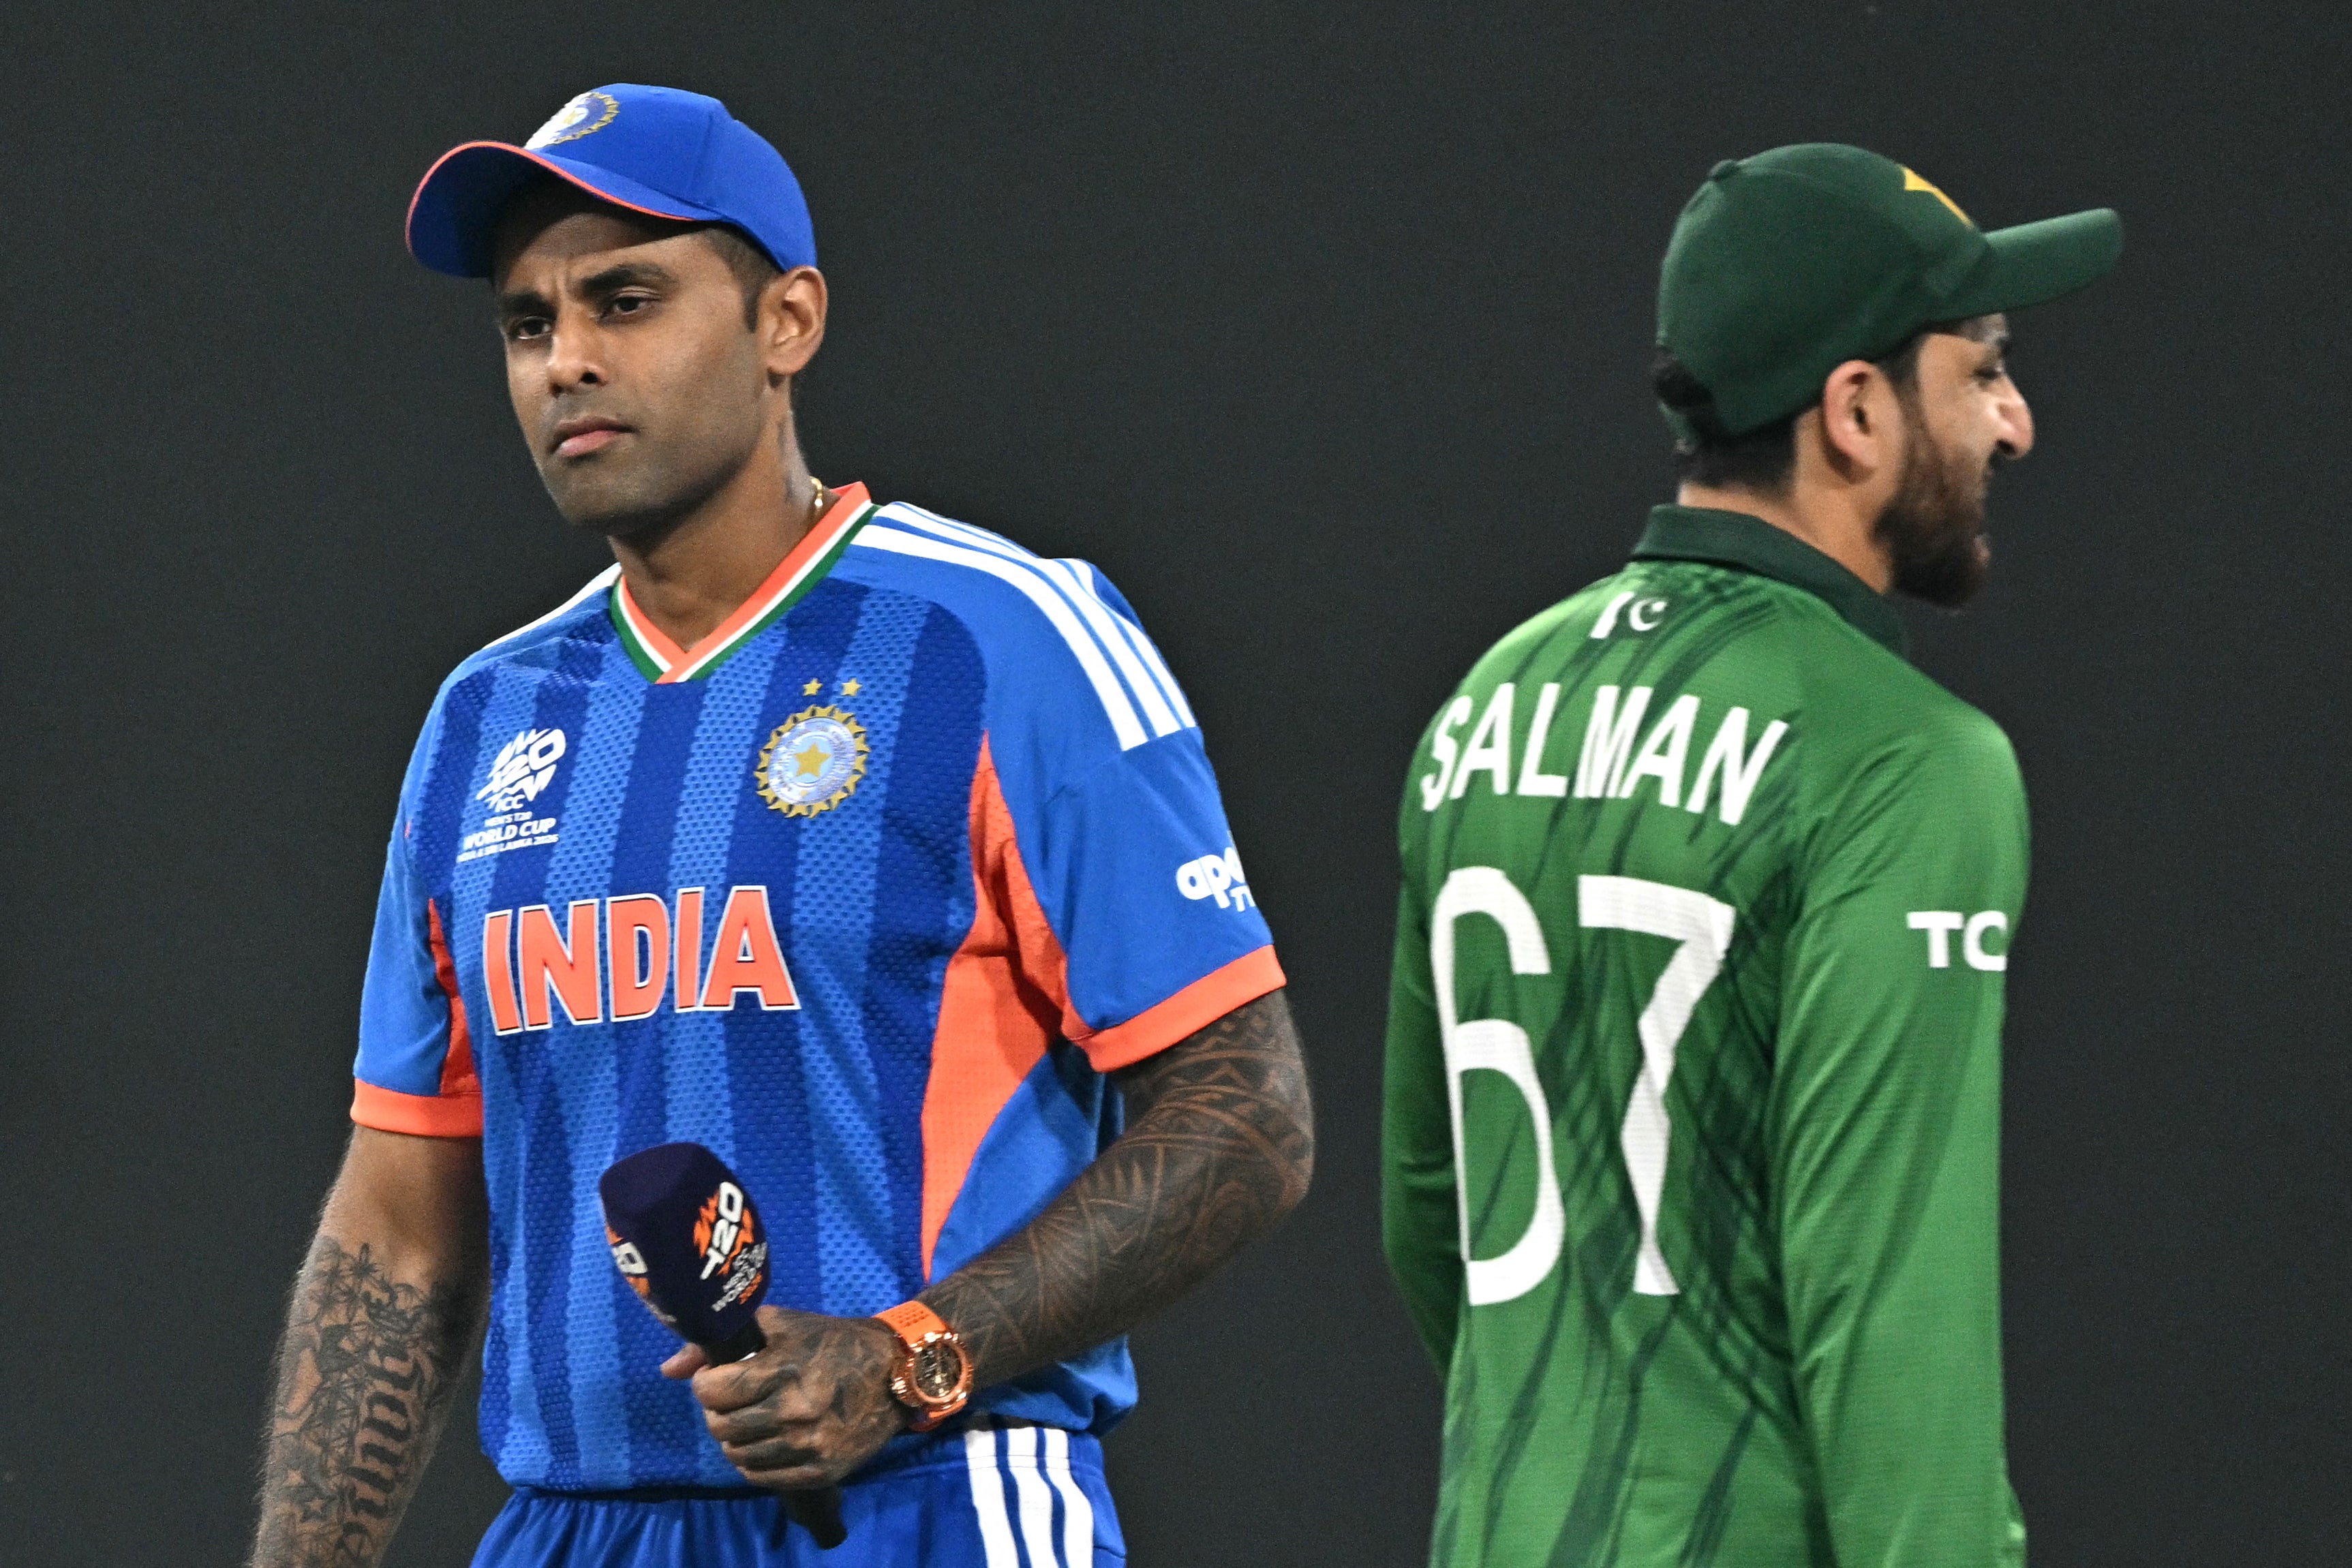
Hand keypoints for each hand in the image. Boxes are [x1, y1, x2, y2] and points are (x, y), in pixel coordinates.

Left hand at [662, 1305, 906, 1488]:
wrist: (896, 1374)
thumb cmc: (834, 1342)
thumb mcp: (783, 1325)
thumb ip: (725, 1340)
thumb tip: (670, 1368)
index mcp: (786, 1368)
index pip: (714, 1391)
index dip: (706, 1383)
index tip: (717, 1378)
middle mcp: (797, 1410)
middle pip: (721, 1426)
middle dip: (717, 1411)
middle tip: (732, 1400)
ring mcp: (810, 1445)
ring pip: (738, 1455)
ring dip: (735, 1438)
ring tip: (750, 1420)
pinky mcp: (822, 1471)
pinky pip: (762, 1477)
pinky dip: (754, 1462)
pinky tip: (766, 1441)